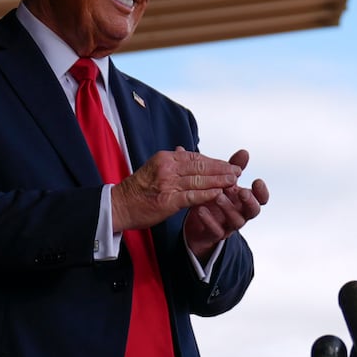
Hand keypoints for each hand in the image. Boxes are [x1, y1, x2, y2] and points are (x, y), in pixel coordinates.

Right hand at [111, 147, 237, 231]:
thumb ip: (173, 163)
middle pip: (200, 166)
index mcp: (165, 158)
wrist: (119, 206)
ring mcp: (167, 184)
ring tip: (234, 181)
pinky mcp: (168, 200)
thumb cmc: (138, 189)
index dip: (214, 161)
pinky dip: (208, 194)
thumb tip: (186, 151)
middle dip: (222, 169)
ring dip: (219, 180)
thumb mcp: (155, 169)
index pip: (195, 157)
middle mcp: (167, 168)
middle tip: (238, 171)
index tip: (228, 164)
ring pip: (199, 180)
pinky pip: (193, 196)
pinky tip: (220, 194)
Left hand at [182, 148, 267, 258]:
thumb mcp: (224, 182)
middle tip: (242, 192)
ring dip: (228, 208)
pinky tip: (200, 209)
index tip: (257, 181)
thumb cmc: (215, 198)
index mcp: (245, 200)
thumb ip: (233, 168)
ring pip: (236, 221)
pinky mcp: (216, 234)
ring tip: (217, 196)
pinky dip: (208, 220)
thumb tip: (245, 151)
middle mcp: (241, 213)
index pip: (261, 198)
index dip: (262, 192)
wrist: (198, 224)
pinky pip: (216, 230)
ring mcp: (230, 225)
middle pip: (254, 211)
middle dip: (249, 201)